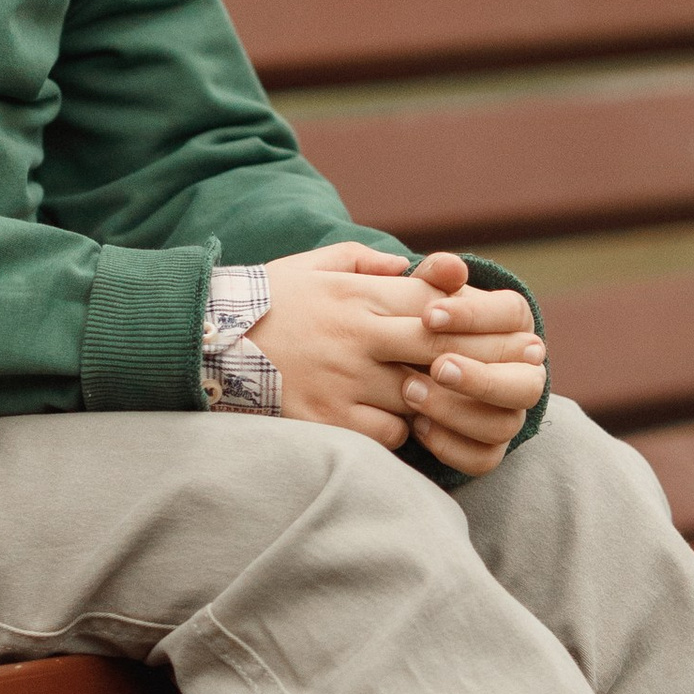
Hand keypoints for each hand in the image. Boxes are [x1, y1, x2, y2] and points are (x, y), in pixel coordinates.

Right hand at [251, 245, 545, 476]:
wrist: (208, 343)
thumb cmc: (268, 301)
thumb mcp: (314, 265)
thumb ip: (365, 261)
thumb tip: (406, 267)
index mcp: (359, 296)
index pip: (435, 305)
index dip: (468, 319)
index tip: (486, 332)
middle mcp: (358, 337)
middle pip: (439, 349)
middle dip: (468, 361)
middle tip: (484, 373)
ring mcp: (344, 380)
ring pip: (420, 397)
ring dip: (430, 400)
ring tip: (427, 397)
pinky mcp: (329, 419)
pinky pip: (389, 432)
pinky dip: (396, 429)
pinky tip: (385, 418)